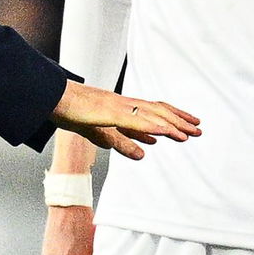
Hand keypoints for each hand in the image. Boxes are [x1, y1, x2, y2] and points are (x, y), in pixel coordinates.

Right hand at [50, 80, 200, 159]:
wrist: (54, 99)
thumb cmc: (76, 114)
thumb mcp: (103, 134)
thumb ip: (124, 143)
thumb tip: (143, 155)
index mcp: (125, 108)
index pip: (155, 111)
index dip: (174, 117)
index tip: (190, 125)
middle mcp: (126, 105)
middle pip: (159, 112)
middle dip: (180, 121)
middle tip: (199, 130)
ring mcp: (119, 107)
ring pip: (151, 115)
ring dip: (172, 124)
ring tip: (189, 134)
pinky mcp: (110, 113)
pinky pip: (135, 121)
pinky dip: (152, 127)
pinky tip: (165, 133)